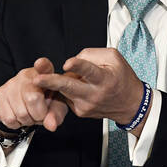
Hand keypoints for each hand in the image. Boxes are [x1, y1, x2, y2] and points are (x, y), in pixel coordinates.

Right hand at [0, 57, 68, 131]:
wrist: (26, 103)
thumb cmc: (46, 101)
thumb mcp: (57, 106)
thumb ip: (56, 114)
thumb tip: (51, 126)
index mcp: (44, 73)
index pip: (44, 66)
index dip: (42, 65)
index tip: (40, 64)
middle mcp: (26, 75)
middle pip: (32, 98)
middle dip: (39, 114)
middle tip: (40, 114)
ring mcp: (10, 84)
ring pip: (20, 113)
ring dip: (28, 121)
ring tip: (30, 114)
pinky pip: (9, 118)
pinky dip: (16, 123)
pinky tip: (20, 116)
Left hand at [33, 48, 147, 128]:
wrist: (130, 105)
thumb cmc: (122, 78)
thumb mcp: (114, 58)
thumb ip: (91, 55)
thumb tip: (73, 60)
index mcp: (105, 79)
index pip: (89, 71)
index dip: (78, 66)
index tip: (67, 63)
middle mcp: (94, 94)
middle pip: (69, 87)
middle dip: (51, 82)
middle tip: (36, 79)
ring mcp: (86, 105)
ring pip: (65, 90)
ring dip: (58, 82)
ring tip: (67, 76)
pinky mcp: (80, 112)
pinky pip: (68, 96)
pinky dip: (68, 89)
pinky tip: (79, 87)